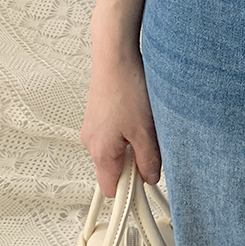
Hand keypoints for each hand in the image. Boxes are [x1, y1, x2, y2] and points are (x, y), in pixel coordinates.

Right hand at [81, 39, 161, 197]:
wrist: (116, 55)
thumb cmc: (126, 87)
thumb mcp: (146, 130)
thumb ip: (149, 159)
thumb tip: (150, 177)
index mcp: (101, 152)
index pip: (111, 190)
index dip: (130, 191)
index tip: (146, 185)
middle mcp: (91, 142)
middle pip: (115, 168)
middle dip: (135, 162)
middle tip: (153, 146)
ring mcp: (93, 126)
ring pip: (117, 148)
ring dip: (133, 142)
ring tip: (148, 122)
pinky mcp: (99, 113)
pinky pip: (115, 131)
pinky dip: (128, 128)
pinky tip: (140, 111)